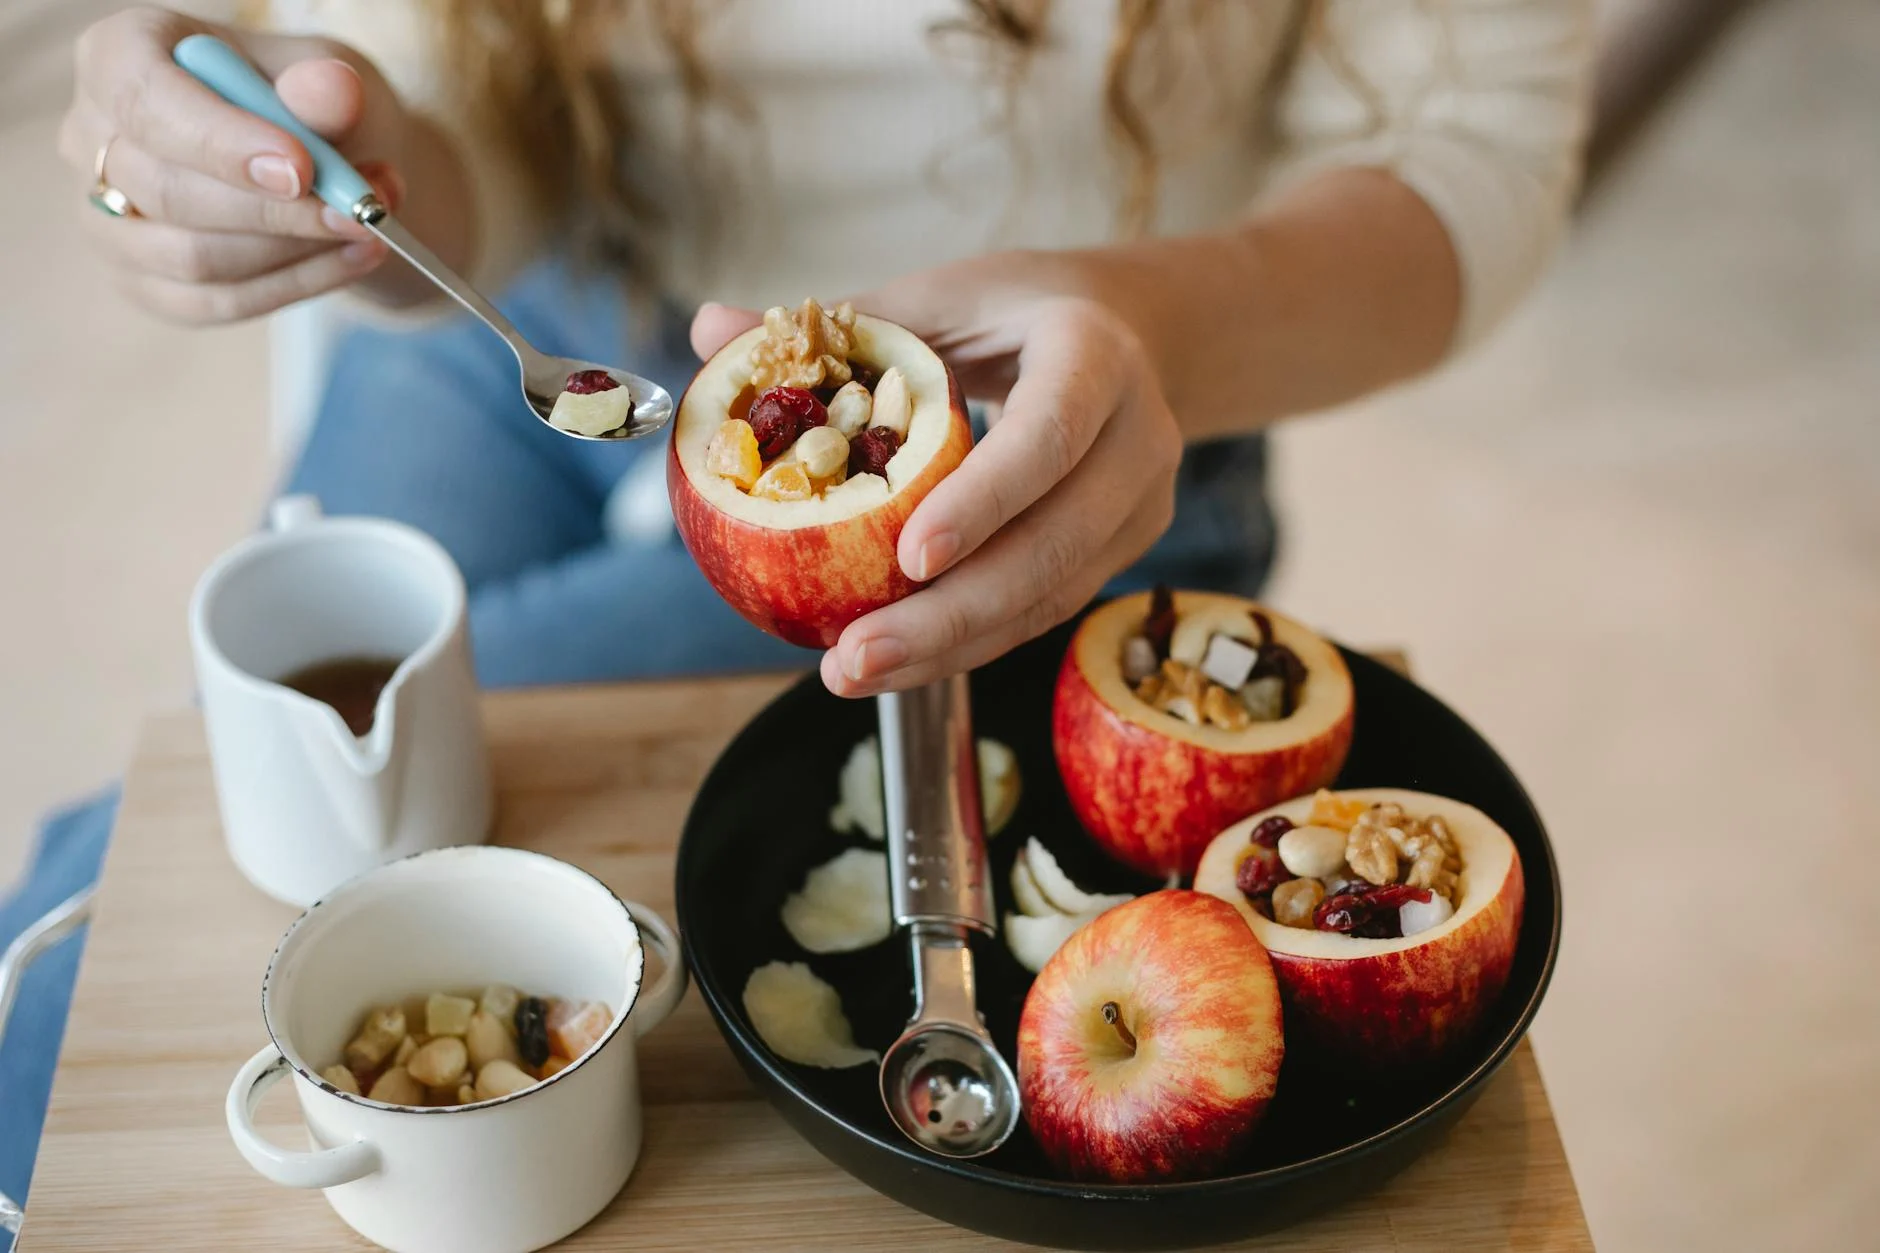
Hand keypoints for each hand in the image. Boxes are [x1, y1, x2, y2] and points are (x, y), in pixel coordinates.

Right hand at [60, 8, 413, 322]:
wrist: (314, 161)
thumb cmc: (303, 103)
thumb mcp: (324, 76)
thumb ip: (323, 87)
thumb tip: (331, 92)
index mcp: (119, 56)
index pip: (146, 102)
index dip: (221, 143)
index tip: (302, 171)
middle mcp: (92, 137)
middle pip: (170, 192)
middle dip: (278, 212)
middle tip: (364, 208)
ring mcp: (107, 217)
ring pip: (192, 258)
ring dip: (295, 252)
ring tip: (369, 226)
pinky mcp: (141, 281)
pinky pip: (214, 303)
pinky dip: (294, 286)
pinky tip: (352, 260)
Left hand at [691, 251, 1183, 696]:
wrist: (1130, 334)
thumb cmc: (1014, 313)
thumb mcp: (938, 298)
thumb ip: (841, 328)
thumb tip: (707, 328)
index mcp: (1095, 355)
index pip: (1049, 435)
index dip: (984, 501)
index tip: (908, 559)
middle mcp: (1136, 437)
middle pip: (1053, 546)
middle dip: (952, 616)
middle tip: (856, 657)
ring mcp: (1140, 505)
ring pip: (1051, 596)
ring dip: (953, 649)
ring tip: (856, 673)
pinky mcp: (1125, 552)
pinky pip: (1044, 610)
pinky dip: (970, 642)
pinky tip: (898, 662)